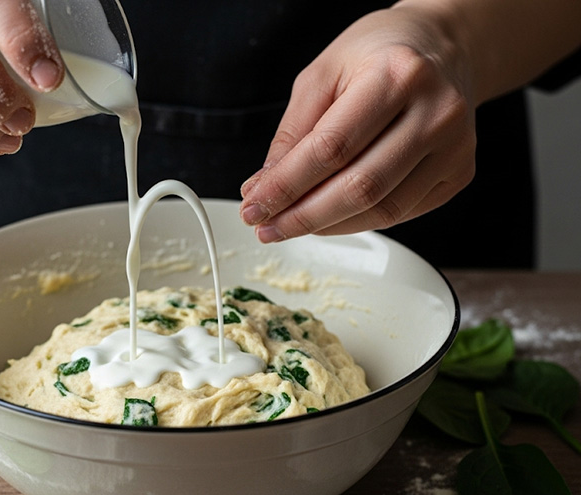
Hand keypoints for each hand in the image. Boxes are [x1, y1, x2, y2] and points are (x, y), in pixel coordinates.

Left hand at [240, 5, 475, 240]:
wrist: (443, 49)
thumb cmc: (377, 56)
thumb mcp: (323, 76)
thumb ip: (292, 134)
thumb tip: (263, 188)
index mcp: (397, 75)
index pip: (331, 148)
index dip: (286, 186)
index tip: (253, 207)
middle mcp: (436, 112)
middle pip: (359, 187)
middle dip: (303, 216)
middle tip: (267, 227)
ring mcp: (455, 147)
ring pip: (382, 210)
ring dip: (327, 226)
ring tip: (290, 224)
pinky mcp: (460, 173)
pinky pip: (401, 214)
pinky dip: (357, 222)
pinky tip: (329, 218)